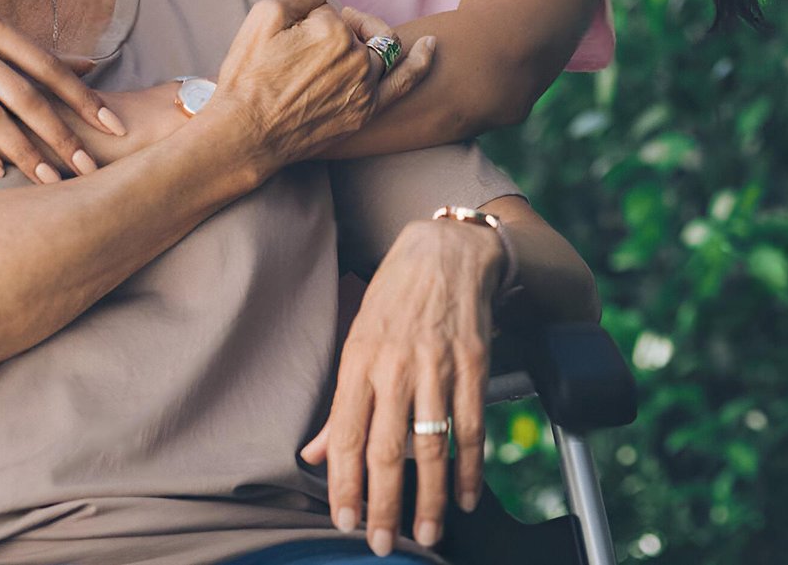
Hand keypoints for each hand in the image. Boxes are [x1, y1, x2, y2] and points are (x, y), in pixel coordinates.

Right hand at [211, 0, 433, 172]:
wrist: (246, 135)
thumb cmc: (248, 76)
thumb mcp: (263, 19)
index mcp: (332, 30)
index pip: (328, 8)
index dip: (306, 16)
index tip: (288, 33)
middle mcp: (355, 58)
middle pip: (355, 28)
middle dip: (338, 24)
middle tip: (309, 36)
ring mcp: (364, 88)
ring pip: (378, 50)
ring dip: (366, 38)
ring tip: (340, 44)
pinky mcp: (366, 112)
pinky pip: (404, 83)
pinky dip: (420, 62)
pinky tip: (430, 45)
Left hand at [298, 218, 503, 555]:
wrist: (446, 252)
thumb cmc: (394, 299)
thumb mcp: (356, 341)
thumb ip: (340, 405)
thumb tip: (314, 454)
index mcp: (359, 361)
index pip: (347, 435)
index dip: (345, 484)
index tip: (345, 520)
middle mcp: (396, 366)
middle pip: (387, 450)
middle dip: (383, 504)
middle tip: (381, 542)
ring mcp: (437, 365)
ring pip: (432, 446)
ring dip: (430, 497)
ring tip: (426, 532)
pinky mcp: (474, 363)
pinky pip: (471, 427)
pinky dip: (470, 468)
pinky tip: (466, 496)